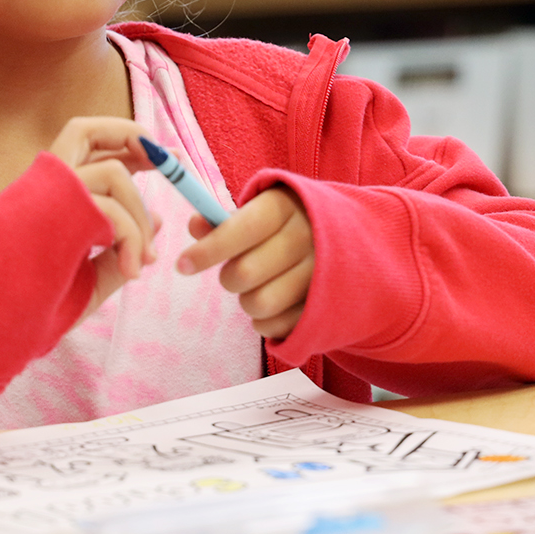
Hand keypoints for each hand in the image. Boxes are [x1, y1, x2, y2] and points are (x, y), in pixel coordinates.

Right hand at [48, 117, 160, 318]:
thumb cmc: (29, 304)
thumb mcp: (89, 279)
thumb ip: (121, 251)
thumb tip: (159, 220)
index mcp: (51, 198)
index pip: (94, 154)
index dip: (132, 149)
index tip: (169, 159)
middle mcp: (44, 185)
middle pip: (87, 130)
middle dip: (134, 137)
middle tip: (171, 160)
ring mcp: (46, 193)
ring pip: (112, 173)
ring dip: (139, 218)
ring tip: (142, 262)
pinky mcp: (52, 207)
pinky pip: (109, 206)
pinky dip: (131, 237)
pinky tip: (130, 269)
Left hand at [176, 187, 314, 339]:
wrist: (351, 242)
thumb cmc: (288, 223)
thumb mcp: (261, 210)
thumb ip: (226, 220)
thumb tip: (195, 225)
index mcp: (286, 207)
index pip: (242, 230)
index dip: (209, 250)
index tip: (182, 264)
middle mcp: (308, 239)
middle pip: (245, 273)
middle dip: (229, 277)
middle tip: (235, 271)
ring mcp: (320, 276)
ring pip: (258, 304)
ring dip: (246, 300)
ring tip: (258, 286)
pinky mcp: (324, 308)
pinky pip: (274, 326)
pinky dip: (263, 320)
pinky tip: (275, 303)